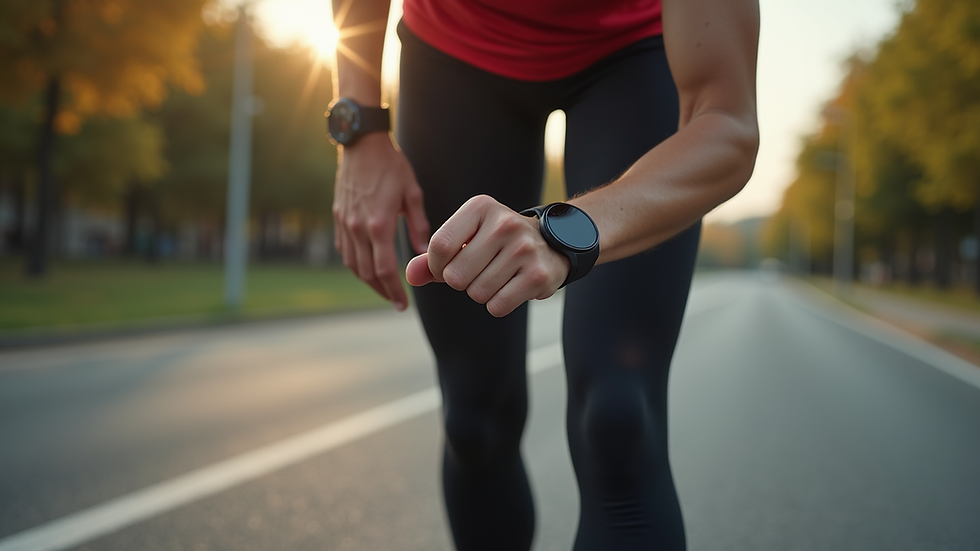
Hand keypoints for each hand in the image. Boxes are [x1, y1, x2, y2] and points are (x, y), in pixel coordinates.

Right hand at [333, 132, 430, 310]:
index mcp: (379, 223)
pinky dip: (355, 264)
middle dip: (382, 291)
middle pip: (366, 273)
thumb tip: (425, 253)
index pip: (384, 269)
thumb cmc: (391, 165)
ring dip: (367, 281)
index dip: (394, 290)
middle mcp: (357, 227)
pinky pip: (344, 250)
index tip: (402, 304)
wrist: (361, 144)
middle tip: (396, 303)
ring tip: (383, 290)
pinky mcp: (338, 217)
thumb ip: (419, 226)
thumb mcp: (413, 193)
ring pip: (353, 264)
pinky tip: (366, 269)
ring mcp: (345, 223)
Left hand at [405, 195, 569, 316]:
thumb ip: (434, 257)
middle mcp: (504, 223)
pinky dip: (499, 304)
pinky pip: (497, 306)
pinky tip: (511, 286)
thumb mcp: (466, 239)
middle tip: (479, 270)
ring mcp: (523, 249)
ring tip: (498, 276)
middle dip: (460, 282)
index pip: (439, 247)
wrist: (550, 245)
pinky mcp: (537, 275)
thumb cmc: (496, 243)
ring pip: (476, 293)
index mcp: (481, 208)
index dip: (435, 267)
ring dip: (481, 293)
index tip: (445, 267)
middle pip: (455, 275)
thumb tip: (409, 277)